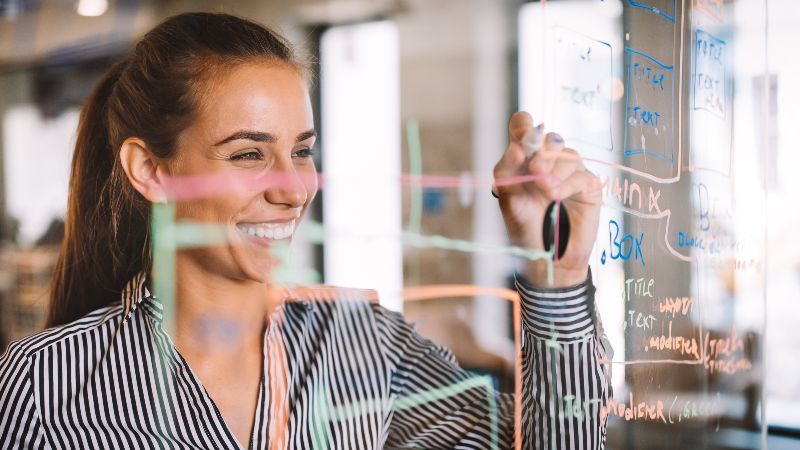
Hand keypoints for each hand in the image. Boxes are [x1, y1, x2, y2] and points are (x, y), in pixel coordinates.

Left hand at [493, 112, 601, 286]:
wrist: (546, 258)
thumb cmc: (524, 227)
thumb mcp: (507, 200)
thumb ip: (506, 172)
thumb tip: (516, 148)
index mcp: (524, 160)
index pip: (524, 127)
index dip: (523, 124)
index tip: (522, 133)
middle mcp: (548, 161)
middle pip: (550, 138)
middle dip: (542, 150)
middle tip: (535, 170)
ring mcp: (570, 173)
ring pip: (567, 155)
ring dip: (555, 171)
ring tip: (546, 192)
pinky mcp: (588, 186)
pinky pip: (581, 175)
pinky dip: (567, 184)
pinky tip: (557, 197)